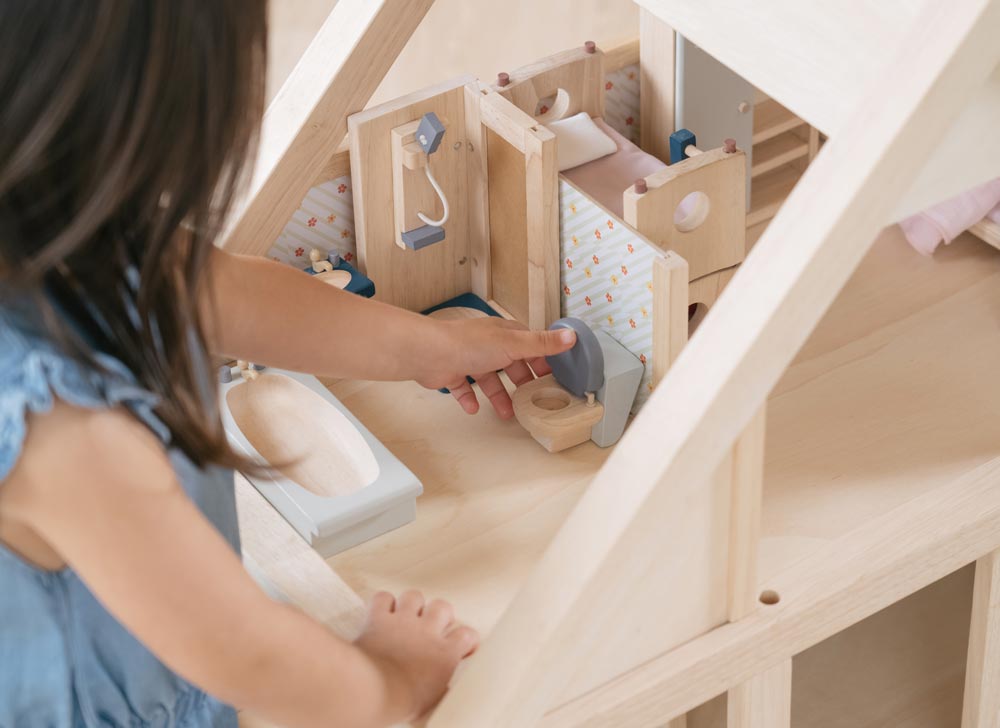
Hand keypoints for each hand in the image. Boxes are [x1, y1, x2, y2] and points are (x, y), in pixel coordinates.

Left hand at [356, 590, 478, 722]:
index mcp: (444, 653)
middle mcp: (427, 631)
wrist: (374, 690)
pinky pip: (382, 598)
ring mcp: (403, 621)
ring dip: (412, 603)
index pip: (467, 635)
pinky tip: (381, 611)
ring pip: (414, 596)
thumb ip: (441, 691)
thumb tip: (442, 692)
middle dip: (440, 613)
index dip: (467, 638)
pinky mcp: (379, 618)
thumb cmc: (401, 701)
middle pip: (443, 606)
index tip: (463, 644)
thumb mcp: (431, 703)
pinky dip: (382, 602)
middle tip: (434, 624)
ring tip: (408, 613)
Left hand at [418, 317, 576, 418]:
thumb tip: (571, 336)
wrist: (429, 353)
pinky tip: (475, 409)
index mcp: (502, 333)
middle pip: (509, 362)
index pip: (527, 343)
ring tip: (508, 413)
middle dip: (521, 379)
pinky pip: (464, 388)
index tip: (552, 374)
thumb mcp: (513, 344)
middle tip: (533, 397)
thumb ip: (542, 343)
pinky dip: (470, 399)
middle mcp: (486, 344)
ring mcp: (467, 358)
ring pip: (488, 379)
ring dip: (499, 396)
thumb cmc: (469, 344)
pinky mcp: (451, 373)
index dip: (541, 357)